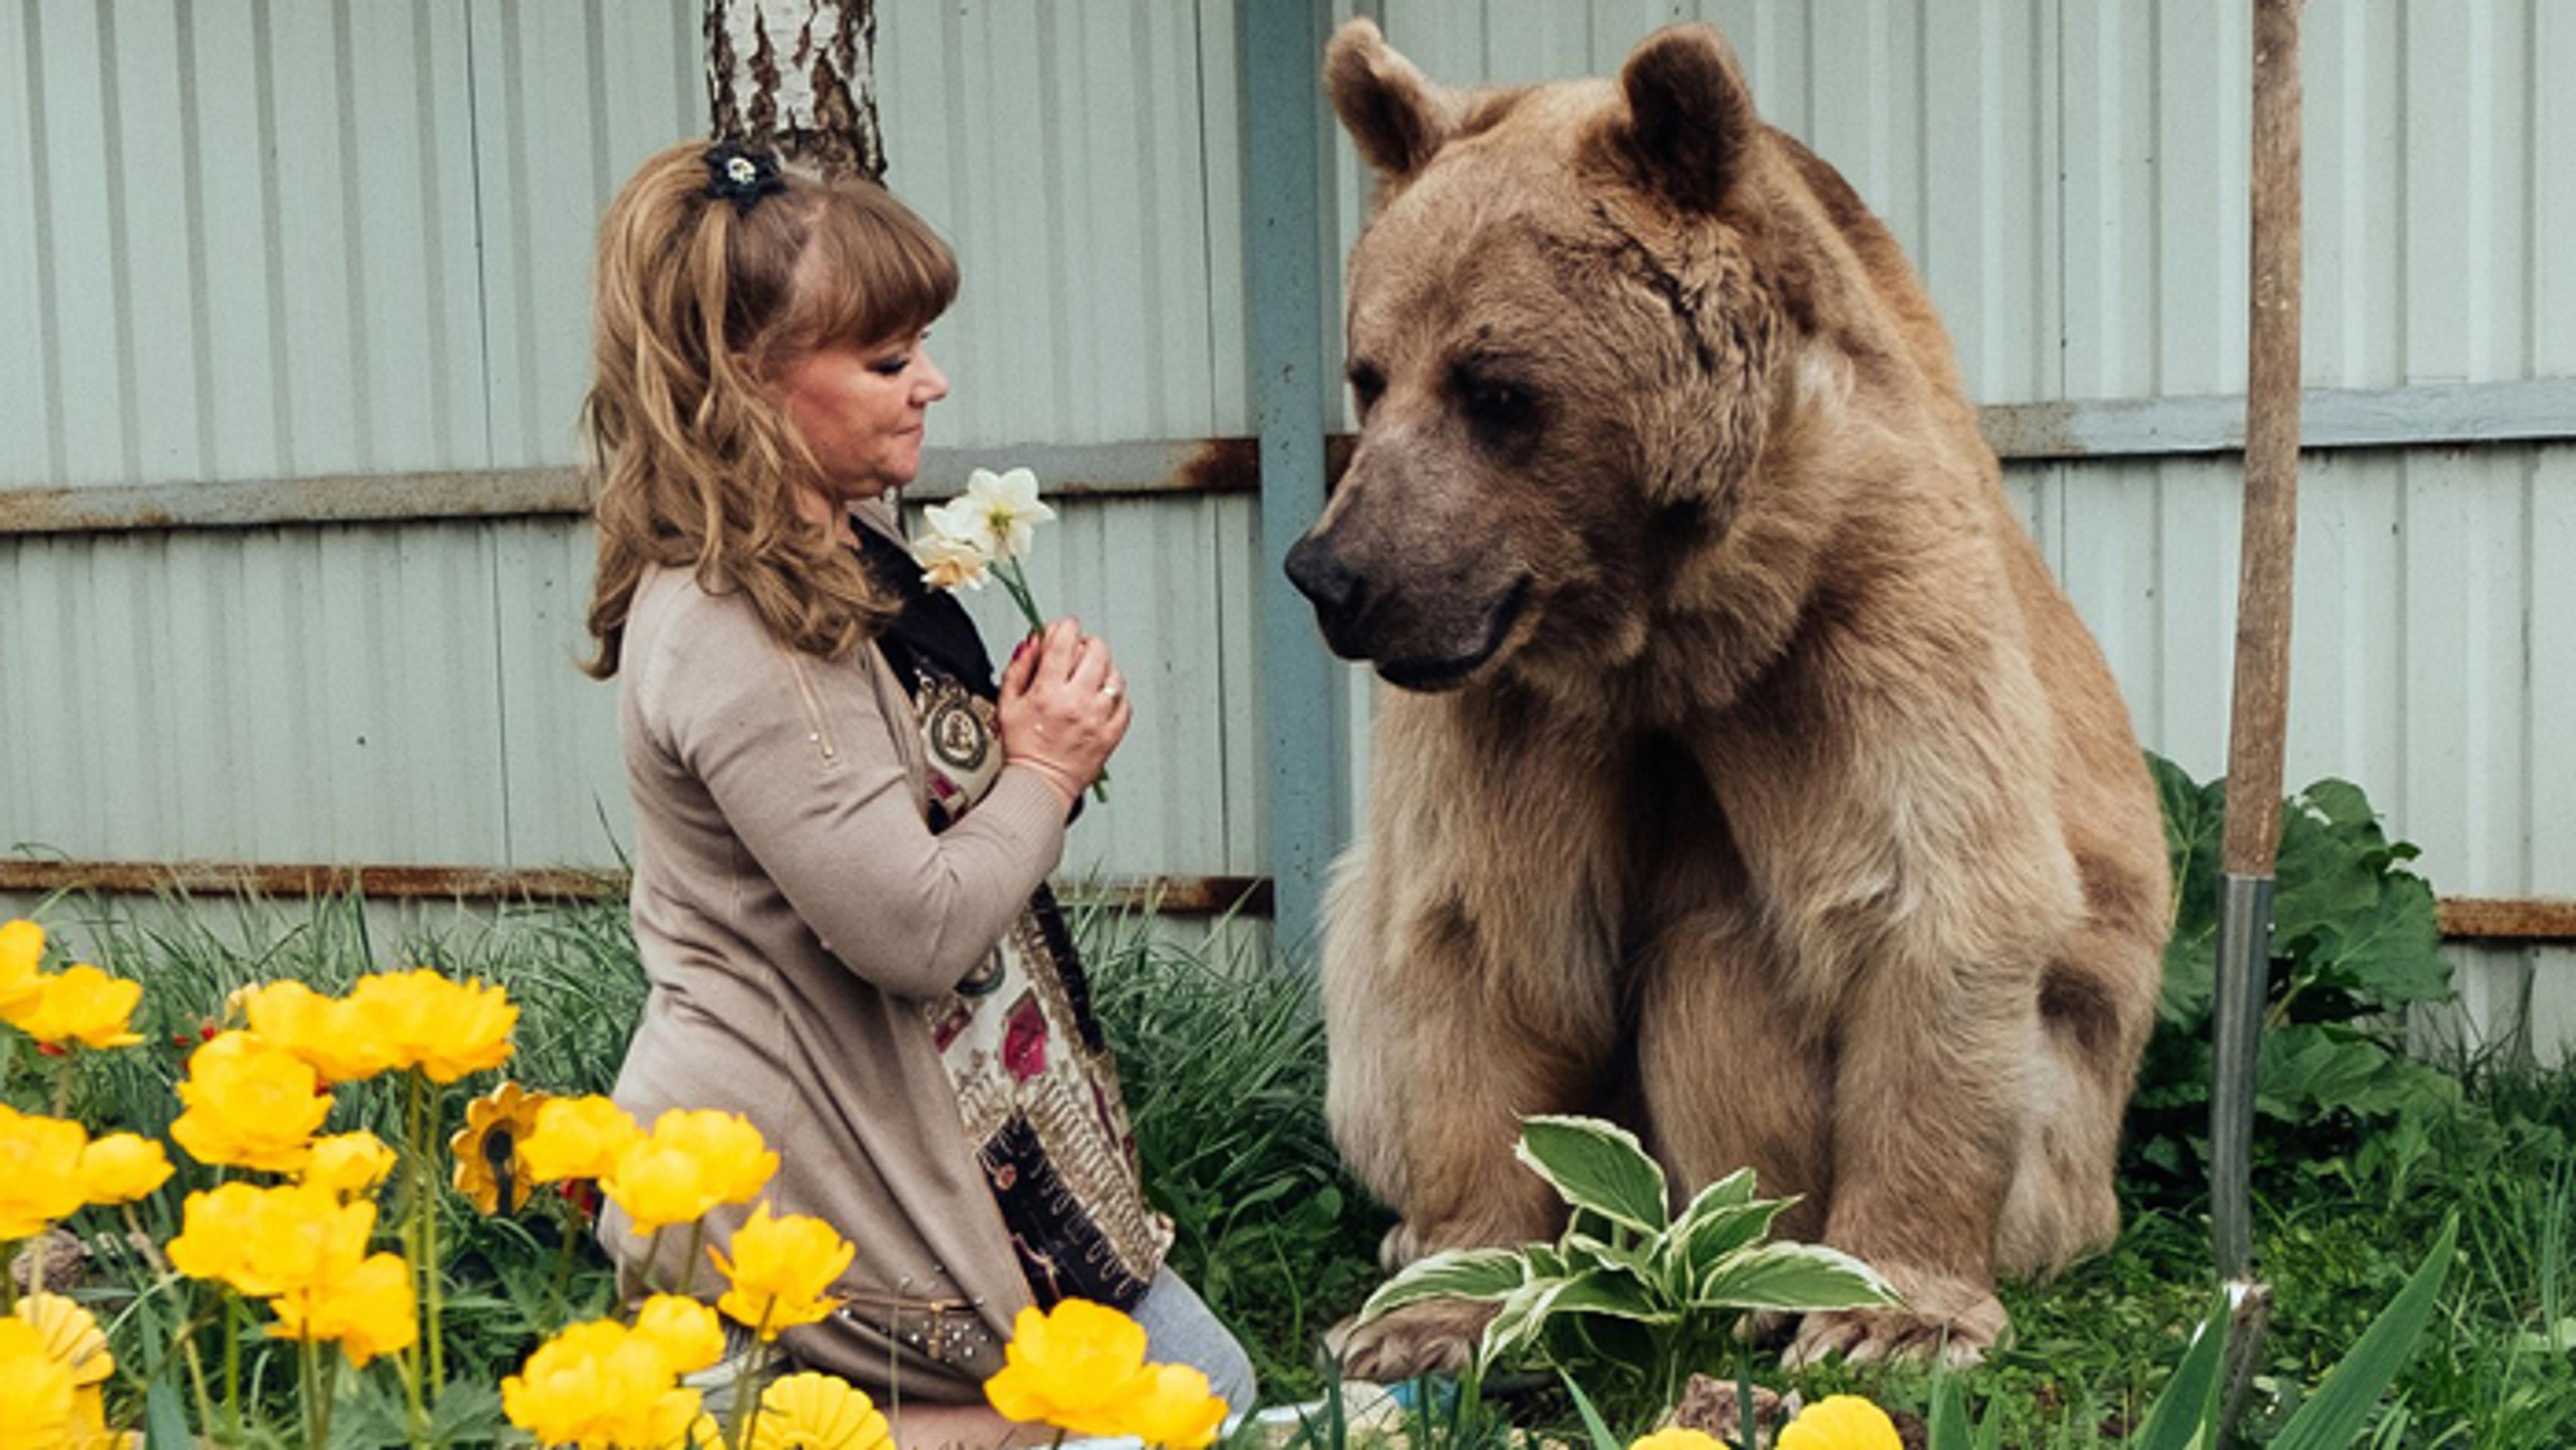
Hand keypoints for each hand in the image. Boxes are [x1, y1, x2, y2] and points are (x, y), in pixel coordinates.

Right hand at [997, 618, 1129, 805]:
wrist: (1040, 785)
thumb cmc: (1023, 749)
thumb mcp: (1007, 703)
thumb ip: (1019, 667)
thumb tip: (1033, 641)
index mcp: (1048, 692)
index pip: (1064, 640)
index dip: (1064, 627)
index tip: (1062, 630)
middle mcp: (1076, 702)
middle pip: (1096, 651)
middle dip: (1086, 643)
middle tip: (1078, 651)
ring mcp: (1098, 717)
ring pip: (1114, 673)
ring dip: (1103, 667)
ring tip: (1090, 675)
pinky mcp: (1112, 733)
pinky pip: (1124, 701)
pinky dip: (1115, 694)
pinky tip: (1101, 697)